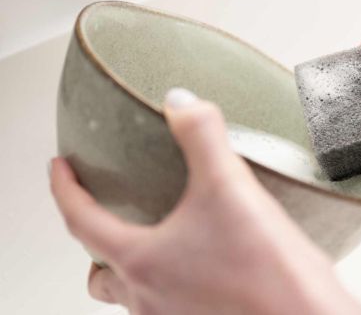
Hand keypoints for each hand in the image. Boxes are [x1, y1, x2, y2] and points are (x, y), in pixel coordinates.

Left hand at [50, 89, 360, 314]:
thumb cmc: (265, 268)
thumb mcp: (230, 186)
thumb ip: (202, 135)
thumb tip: (180, 101)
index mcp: (142, 262)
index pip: (81, 222)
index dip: (64, 190)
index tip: (60, 169)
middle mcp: (149, 298)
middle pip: (101, 275)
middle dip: (97, 246)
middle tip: (110, 216)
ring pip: (134, 296)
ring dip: (135, 268)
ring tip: (160, 242)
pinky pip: (171, 305)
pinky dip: (172, 284)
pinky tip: (204, 264)